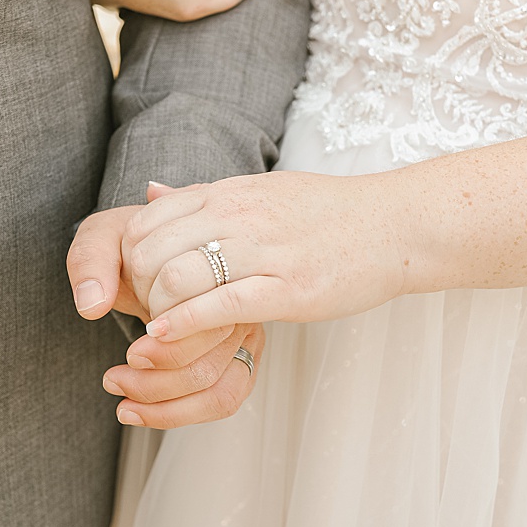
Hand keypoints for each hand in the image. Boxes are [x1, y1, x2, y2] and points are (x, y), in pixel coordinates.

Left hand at [68, 201, 265, 427]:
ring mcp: (243, 331)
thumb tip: (92, 306)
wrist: (142, 250)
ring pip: (219, 389)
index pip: (207, 323)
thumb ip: (92, 261)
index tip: (130, 353)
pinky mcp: (238, 355)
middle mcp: (237, 302)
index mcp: (214, 269)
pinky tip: (138, 412)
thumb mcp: (101, 236)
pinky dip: (180, 414)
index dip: (170, 348)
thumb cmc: (125, 244)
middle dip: (158, 382)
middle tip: (113, 378)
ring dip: (165, 405)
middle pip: (213, 361)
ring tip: (119, 398)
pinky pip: (223, 399)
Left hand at [121, 175, 409, 343]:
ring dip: (156, 311)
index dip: (128, 259)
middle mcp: (237, 215)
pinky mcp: (290, 288)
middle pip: (150, 252)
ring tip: (158, 328)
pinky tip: (166, 337)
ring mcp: (264, 251)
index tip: (137, 283)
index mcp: (225, 193)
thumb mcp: (257, 190)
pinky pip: (220, 305)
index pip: (144, 222)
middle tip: (144, 311)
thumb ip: (201, 197)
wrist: (397, 224)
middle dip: (137, 289)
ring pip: (177, 278)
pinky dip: (183, 324)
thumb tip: (149, 192)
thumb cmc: (324, 213)